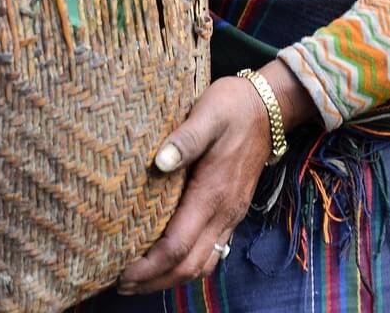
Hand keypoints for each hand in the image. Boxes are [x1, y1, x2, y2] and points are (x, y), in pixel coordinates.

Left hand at [117, 60, 315, 294]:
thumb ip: (185, 138)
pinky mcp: (233, 212)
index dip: (147, 266)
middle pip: (188, 267)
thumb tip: (160, 161)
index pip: (176, 247)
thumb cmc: (233, 107)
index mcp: (212, 193)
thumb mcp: (207, 114)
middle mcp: (223, 213)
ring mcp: (230, 215)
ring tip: (140, 278)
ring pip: (201, 265)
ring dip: (170, 279)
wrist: (270, 107)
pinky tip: (168, 259)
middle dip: (153, 281)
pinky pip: (211, 253)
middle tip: (120, 283)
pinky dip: (187, 266)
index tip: (120, 271)